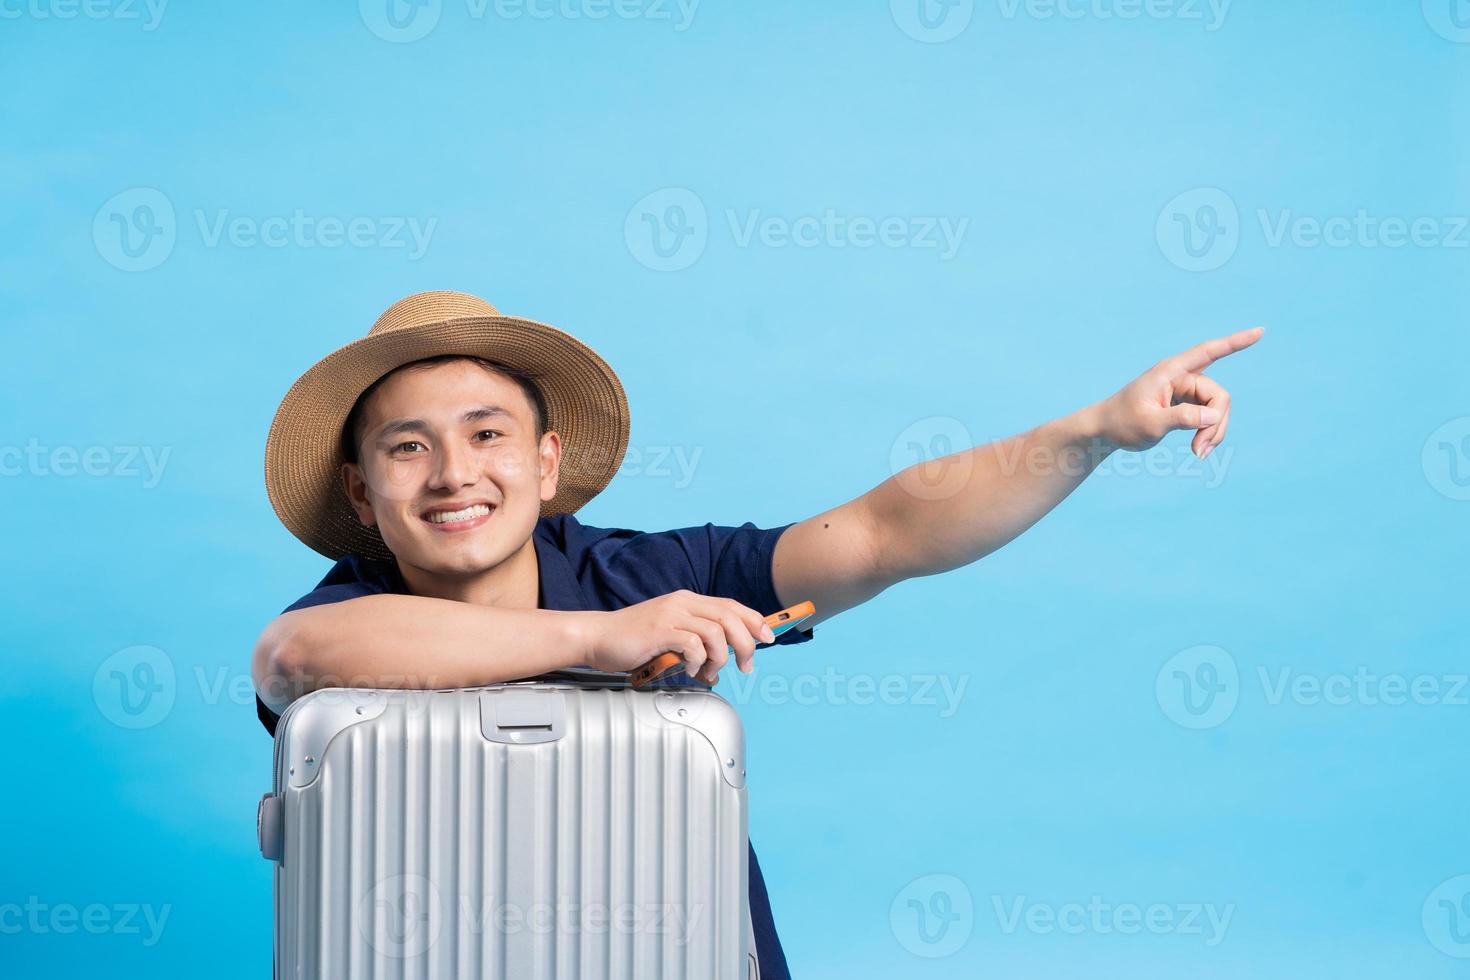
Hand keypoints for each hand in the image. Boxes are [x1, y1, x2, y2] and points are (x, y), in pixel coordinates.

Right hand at [579, 590, 775, 684]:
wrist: (597, 637)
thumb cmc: (632, 641)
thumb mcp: (670, 635)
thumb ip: (695, 641)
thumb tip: (721, 662)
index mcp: (688, 601)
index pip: (731, 605)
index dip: (754, 620)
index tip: (769, 637)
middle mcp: (682, 603)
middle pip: (730, 616)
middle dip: (746, 642)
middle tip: (746, 665)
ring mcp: (671, 615)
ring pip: (716, 632)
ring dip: (721, 657)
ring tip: (710, 672)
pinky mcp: (660, 631)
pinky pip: (693, 645)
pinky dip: (699, 662)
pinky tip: (691, 670)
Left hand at [1095, 326, 1263, 457]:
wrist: (1105, 431)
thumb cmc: (1122, 423)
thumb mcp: (1150, 423)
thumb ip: (1182, 418)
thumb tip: (1214, 414)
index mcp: (1170, 372)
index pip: (1208, 352)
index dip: (1235, 343)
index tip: (1260, 331)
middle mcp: (1181, 377)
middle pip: (1219, 396)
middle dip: (1216, 424)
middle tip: (1199, 451)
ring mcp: (1185, 391)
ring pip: (1217, 409)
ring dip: (1213, 432)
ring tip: (1198, 453)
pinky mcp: (1185, 404)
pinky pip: (1209, 416)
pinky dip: (1208, 433)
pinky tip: (1199, 449)